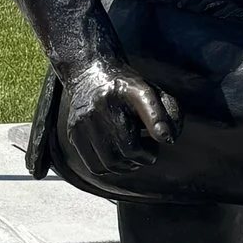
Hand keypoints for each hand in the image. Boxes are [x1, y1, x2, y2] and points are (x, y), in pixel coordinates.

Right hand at [59, 50, 181, 180]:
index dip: (158, 124)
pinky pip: (94, 165)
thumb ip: (168, 111)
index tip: (165, 138)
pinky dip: (109, 168)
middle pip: (128, 149)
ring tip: (133, 154)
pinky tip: (116, 156)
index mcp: (128, 89)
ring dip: (127, 166)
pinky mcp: (74, 132)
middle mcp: (103, 103)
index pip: (147, 105)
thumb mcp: (151, 91)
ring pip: (110, 162)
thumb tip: (169, 139)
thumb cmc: (126, 88)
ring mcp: (85, 119)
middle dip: (144, 157)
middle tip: (149, 151)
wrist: (89, 74)